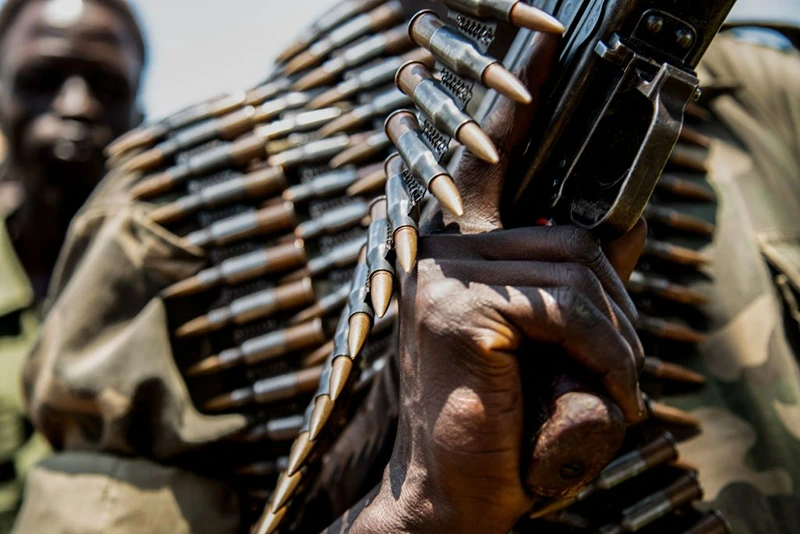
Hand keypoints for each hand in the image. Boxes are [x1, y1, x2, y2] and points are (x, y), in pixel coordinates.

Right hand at [355, 32, 646, 532]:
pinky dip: (608, 353)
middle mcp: (442, 250)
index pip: (486, 163)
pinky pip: (569, 307)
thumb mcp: (547, 344)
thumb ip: (575, 281)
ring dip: (619, 336)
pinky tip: (611, 396)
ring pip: (579, 269)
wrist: (452, 495)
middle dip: (619, 300)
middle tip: (624, 366)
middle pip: (572, 235)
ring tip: (618, 390)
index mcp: (454, 252)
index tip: (536, 53)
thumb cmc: (501, 421)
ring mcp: (446, 274)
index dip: (510, 107)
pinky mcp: (461, 309)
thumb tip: (622, 230)